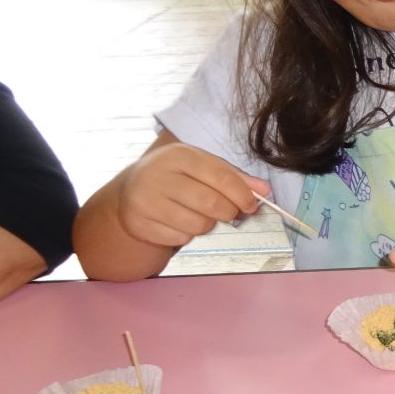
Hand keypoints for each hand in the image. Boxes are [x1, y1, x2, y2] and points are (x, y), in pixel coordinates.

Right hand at [116, 142, 263, 247]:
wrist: (130, 190)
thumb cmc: (176, 176)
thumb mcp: (202, 167)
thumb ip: (234, 177)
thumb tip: (265, 191)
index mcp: (178, 155)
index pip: (220, 176)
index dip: (242, 194)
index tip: (252, 205)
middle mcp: (158, 175)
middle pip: (210, 203)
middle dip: (229, 212)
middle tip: (229, 212)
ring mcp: (146, 201)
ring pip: (198, 225)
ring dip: (208, 224)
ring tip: (200, 214)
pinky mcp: (140, 224)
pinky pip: (181, 238)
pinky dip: (188, 234)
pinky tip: (180, 221)